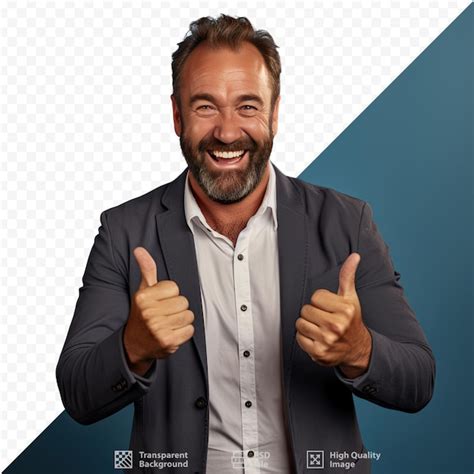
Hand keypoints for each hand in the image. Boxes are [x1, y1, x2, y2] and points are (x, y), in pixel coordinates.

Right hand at [123, 247, 194, 374]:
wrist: (133, 345)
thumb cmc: (141, 314)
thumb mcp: (143, 291)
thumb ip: (146, 270)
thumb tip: (139, 249)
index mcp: (143, 297)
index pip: (174, 287)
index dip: (170, 295)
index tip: (160, 302)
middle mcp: (149, 312)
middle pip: (183, 301)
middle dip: (177, 308)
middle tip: (164, 315)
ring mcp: (158, 328)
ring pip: (188, 315)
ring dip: (181, 321)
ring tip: (168, 324)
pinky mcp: (168, 341)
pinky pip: (190, 330)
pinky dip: (184, 333)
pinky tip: (171, 333)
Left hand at [295, 253, 371, 377]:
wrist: (358, 349)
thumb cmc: (351, 320)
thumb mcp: (350, 298)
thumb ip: (347, 276)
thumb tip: (354, 256)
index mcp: (345, 310)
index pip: (315, 297)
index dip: (320, 301)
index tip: (330, 308)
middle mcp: (337, 326)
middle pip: (305, 310)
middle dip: (313, 313)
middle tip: (325, 319)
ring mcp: (327, 340)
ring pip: (300, 323)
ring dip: (307, 325)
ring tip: (321, 329)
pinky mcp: (318, 352)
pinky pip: (298, 338)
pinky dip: (305, 338)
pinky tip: (317, 339)